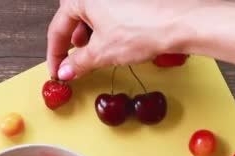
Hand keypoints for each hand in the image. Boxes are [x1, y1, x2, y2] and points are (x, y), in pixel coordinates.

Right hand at [46, 0, 201, 79]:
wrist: (179, 23)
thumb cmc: (143, 29)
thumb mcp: (103, 52)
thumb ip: (79, 62)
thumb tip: (67, 70)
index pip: (58, 28)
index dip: (55, 55)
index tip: (57, 71)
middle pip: (73, 17)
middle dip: (72, 41)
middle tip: (75, 61)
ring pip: (91, 14)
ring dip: (89, 35)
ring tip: (97, 53)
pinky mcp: (129, 0)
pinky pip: (108, 10)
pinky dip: (105, 27)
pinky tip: (114, 41)